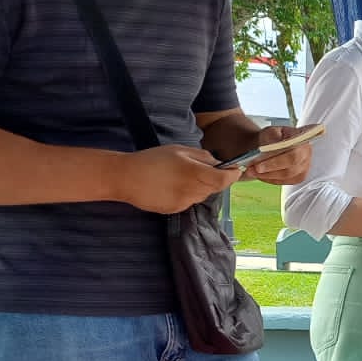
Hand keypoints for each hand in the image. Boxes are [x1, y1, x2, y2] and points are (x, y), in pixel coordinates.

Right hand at [113, 145, 235, 213]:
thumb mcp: (179, 150)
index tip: (236, 169)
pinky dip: (187, 194)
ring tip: (179, 176)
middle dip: (214, 179)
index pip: (224, 180)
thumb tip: (218, 163)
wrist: (125, 178)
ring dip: (199, 186)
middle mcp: (192, 191)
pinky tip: (171, 186)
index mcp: (194, 173)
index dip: (233, 175)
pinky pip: (189, 201)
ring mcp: (184, 203)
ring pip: (202, 195)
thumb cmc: (151, 160)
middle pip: (214, 188)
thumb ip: (202, 157)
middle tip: (198, 168)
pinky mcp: (175, 210)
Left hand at [242, 124, 316, 185]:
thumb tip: (270, 147)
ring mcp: (304, 167)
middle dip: (269, 170)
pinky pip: (284, 182)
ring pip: (286, 176)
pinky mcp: (298, 177)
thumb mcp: (269, 131)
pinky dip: (270, 179)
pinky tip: (261, 174)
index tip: (258, 166)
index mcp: (302, 139)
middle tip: (251, 170)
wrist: (270, 144)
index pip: (293, 154)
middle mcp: (307, 154)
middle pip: (291, 168)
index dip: (276, 162)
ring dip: (267, 175)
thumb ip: (271, 137)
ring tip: (251, 171)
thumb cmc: (271, 137)